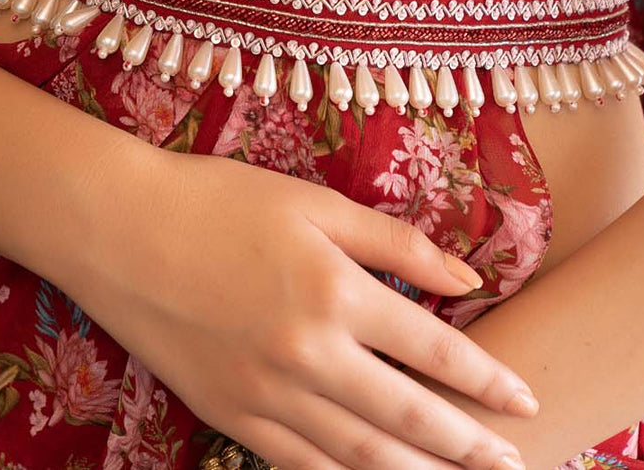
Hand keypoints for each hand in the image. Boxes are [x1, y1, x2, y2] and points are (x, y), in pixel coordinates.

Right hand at [69, 147, 538, 469]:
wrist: (118, 228)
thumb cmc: (217, 199)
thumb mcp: (312, 201)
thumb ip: (394, 241)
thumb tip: (468, 281)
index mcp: (336, 292)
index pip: (434, 351)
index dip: (487, 381)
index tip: (525, 401)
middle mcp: (309, 354)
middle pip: (408, 417)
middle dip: (469, 446)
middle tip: (514, 463)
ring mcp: (267, 395)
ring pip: (360, 456)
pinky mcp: (229, 416)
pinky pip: (300, 465)